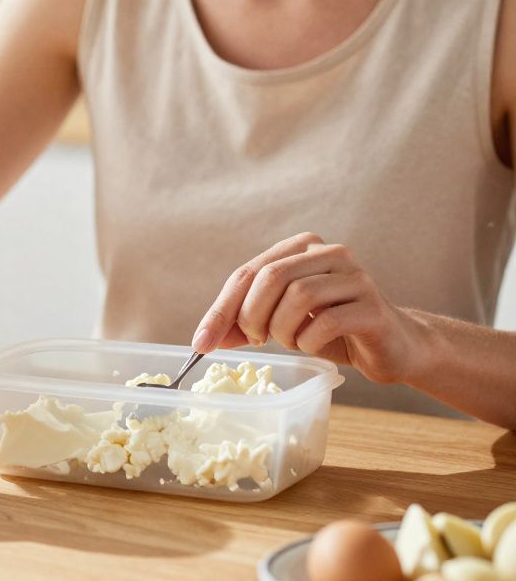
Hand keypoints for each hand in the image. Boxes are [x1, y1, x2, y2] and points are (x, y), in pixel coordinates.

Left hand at [191, 232, 430, 383]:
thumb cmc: (332, 331)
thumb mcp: (281, 323)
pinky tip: (312, 345)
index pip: (248, 273)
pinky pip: (326, 322)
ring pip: (298, 295)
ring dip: (282, 329)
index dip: (220, 310)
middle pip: (271, 277)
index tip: (201, 343)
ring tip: (290, 341)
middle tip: (254, 340)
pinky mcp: (372, 306)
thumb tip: (204, 341)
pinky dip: (308, 341)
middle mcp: (329, 253)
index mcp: (301, 248)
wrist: (393, 346)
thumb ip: (245, 325)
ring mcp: (355, 277)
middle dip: (251, 316)